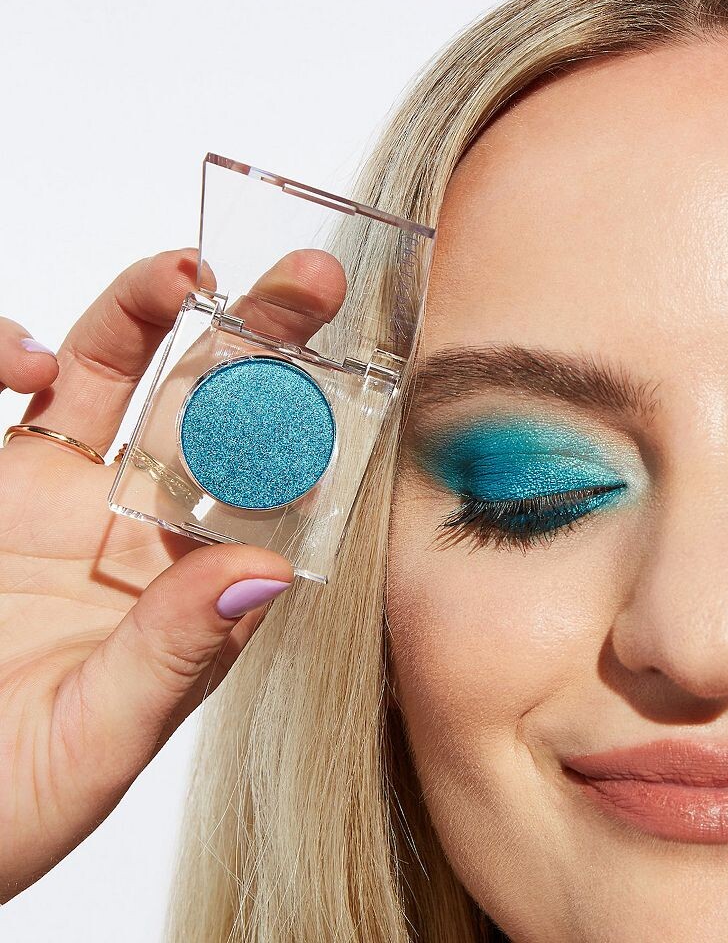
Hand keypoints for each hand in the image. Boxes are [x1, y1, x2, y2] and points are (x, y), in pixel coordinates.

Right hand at [0, 247, 346, 902]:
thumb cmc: (3, 803)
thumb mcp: (96, 738)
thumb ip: (174, 654)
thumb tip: (263, 572)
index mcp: (192, 591)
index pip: (266, 495)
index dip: (307, 434)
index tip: (346, 381)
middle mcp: (141, 533)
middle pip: (212, 414)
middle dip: (261, 343)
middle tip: (308, 280)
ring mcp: (63, 502)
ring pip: (121, 380)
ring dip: (155, 314)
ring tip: (189, 271)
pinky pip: (29, 397)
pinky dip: (18, 353)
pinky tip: (29, 351)